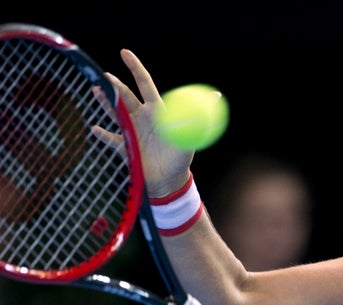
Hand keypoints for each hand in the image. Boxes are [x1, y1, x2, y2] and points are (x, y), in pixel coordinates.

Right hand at [94, 49, 193, 197]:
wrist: (170, 182)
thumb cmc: (181, 158)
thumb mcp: (191, 135)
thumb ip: (198, 115)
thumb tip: (215, 95)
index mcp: (157, 111)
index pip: (145, 84)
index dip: (135, 68)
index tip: (124, 52)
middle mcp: (142, 118)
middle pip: (126, 96)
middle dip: (115, 85)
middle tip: (105, 76)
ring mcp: (132, 132)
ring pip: (115, 112)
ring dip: (105, 102)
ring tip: (95, 90)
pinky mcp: (124, 147)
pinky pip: (111, 138)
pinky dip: (103, 134)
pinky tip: (95, 128)